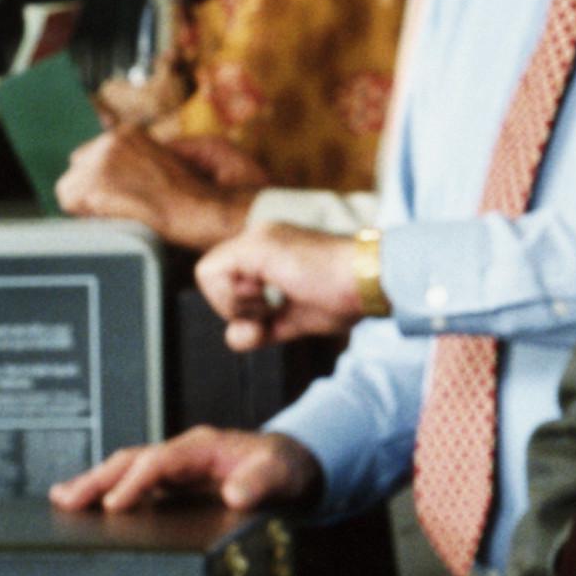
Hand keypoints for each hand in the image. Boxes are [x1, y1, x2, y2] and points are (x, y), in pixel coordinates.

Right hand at [53, 423, 320, 516]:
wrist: (291, 467)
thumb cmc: (285, 468)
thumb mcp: (281, 475)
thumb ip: (261, 483)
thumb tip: (235, 495)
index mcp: (202, 447)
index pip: (160, 461)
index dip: (137, 482)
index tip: (116, 505)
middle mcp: (182, 453)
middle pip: (132, 461)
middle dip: (99, 479)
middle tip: (68, 500)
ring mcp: (174, 467)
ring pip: (126, 470)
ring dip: (95, 484)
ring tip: (62, 500)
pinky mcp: (172, 483)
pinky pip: (134, 484)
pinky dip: (108, 493)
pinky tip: (85, 506)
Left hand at [59, 125, 255, 250]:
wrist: (207, 210)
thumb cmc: (203, 193)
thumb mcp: (178, 157)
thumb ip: (142, 159)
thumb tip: (119, 175)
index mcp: (128, 133)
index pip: (93, 156)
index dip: (106, 181)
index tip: (123, 196)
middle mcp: (110, 140)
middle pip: (78, 169)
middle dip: (94, 191)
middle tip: (122, 208)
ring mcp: (100, 161)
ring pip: (70, 187)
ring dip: (89, 206)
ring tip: (120, 216)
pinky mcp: (95, 184)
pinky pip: (68, 203)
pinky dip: (85, 216)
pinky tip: (113, 220)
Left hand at [198, 224, 370, 347]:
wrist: (369, 280)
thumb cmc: (345, 297)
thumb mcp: (296, 318)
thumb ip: (264, 327)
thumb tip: (234, 337)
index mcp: (271, 251)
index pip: (229, 280)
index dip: (239, 307)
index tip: (271, 315)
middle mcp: (260, 238)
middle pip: (213, 277)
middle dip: (234, 307)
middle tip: (270, 310)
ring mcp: (256, 239)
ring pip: (206, 274)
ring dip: (234, 303)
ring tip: (272, 303)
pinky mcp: (255, 246)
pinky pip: (210, 273)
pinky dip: (231, 298)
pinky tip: (266, 300)